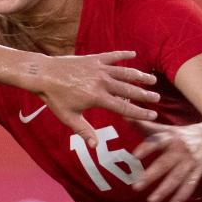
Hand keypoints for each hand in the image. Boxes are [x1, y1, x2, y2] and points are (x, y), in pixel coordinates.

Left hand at [36, 51, 158, 148]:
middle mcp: (101, 82)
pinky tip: (133, 54)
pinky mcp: (93, 59)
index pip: (124, 107)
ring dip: (139, 75)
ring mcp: (99, 69)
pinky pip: (112, 56)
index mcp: (97, 98)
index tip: (153, 114)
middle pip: (129, 89)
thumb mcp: (68, 117)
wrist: (44, 74)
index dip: (140, 112)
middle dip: (144, 94)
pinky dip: (123, 54)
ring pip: (124, 72)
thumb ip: (84, 131)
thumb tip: (95, 147)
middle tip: (157, 97)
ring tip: (152, 79)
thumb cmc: (55, 98)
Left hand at [130, 120, 201, 201]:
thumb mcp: (164, 128)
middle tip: (136, 187)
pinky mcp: (199, 171)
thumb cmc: (179, 135)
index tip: (135, 156)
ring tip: (151, 200)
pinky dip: (182, 195)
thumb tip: (123, 114)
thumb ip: (143, 125)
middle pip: (165, 163)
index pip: (157, 141)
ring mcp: (191, 161)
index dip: (146, 148)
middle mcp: (181, 149)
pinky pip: (191, 184)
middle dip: (151, 176)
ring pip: (177, 177)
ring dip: (165, 190)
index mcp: (170, 137)